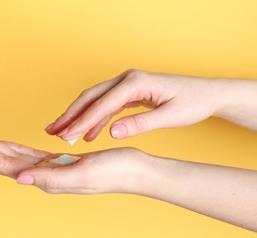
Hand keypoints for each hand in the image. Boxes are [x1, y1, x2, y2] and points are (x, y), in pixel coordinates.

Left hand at [0, 129, 149, 193]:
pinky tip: (6, 143)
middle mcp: (44, 176)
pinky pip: (29, 153)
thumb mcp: (83, 173)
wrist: (134, 170)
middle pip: (4, 160)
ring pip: (14, 156)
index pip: (6, 165)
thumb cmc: (114, 171)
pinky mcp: (59, 162)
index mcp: (46, 179)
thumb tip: (20, 179)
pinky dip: (14, 147)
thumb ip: (51, 178)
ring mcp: (50, 169)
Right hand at [45, 69, 223, 140]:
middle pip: (90, 97)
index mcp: (135, 83)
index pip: (102, 104)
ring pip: (94, 100)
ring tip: (61, 133)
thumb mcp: (170, 116)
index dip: (82, 121)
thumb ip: (140, 124)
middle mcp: (126, 79)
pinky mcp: (128, 92)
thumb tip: (112, 133)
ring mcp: (126, 85)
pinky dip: (93, 119)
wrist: (207, 93)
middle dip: (70, 115)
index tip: (66, 136)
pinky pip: (105, 105)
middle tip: (52, 130)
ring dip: (77, 116)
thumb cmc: (192, 102)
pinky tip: (86, 134)